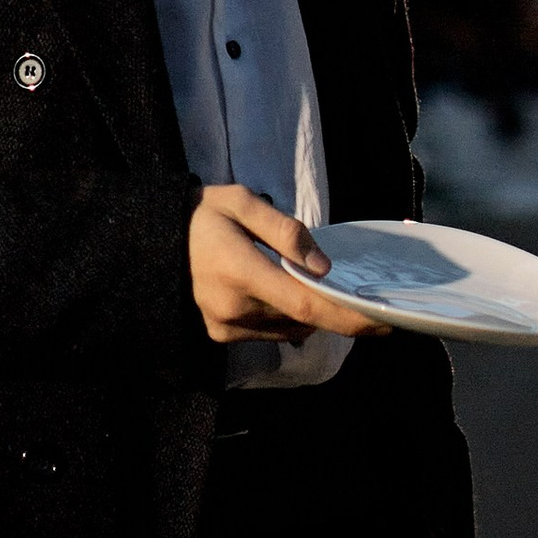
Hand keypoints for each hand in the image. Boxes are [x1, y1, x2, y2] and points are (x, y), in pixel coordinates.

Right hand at [188, 183, 372, 349]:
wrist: (154, 241)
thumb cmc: (202, 215)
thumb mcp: (242, 202)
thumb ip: (285, 231)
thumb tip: (323, 267)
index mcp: (240, 271)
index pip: (304, 304)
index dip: (346, 315)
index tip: (383, 320)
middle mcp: (233, 308)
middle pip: (302, 317)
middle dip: (333, 306)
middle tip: (359, 290)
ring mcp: (225, 326)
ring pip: (289, 328)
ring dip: (309, 310)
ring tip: (312, 281)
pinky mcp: (222, 335)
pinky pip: (271, 332)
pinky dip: (288, 316)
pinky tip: (286, 291)